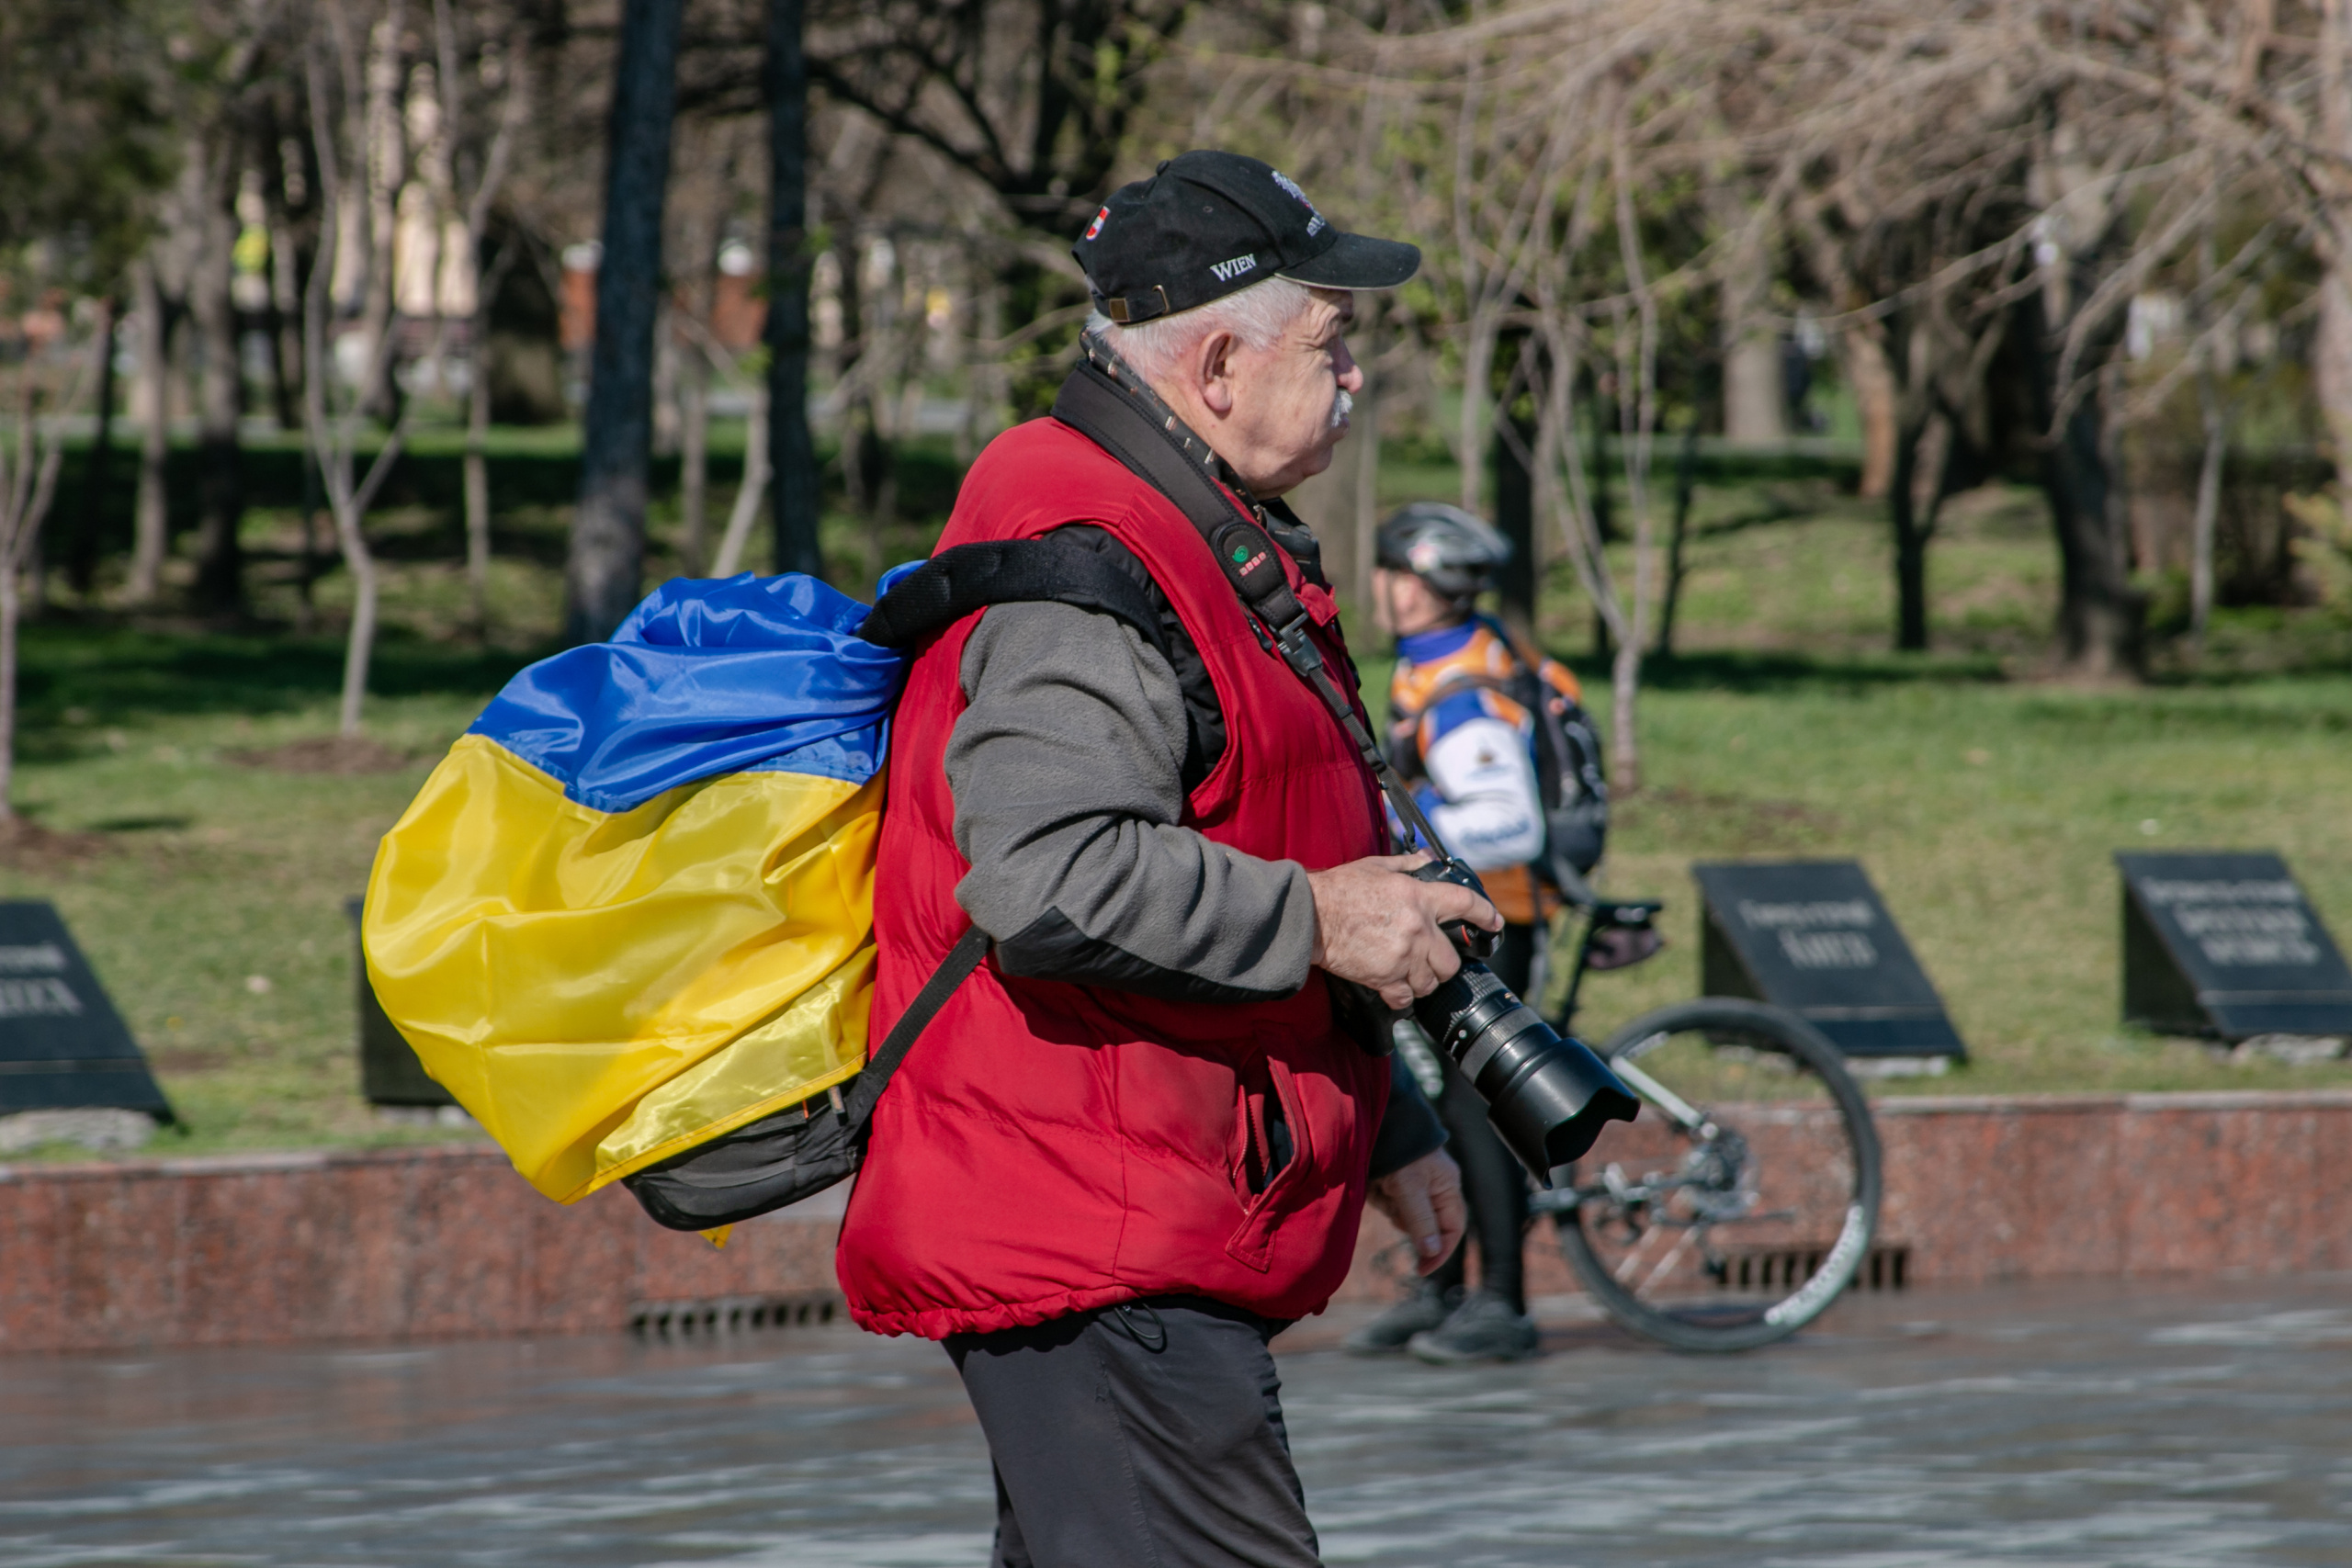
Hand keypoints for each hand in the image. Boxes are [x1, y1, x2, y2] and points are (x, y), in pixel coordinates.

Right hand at [1307, 852, 1502, 1009]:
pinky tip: (1395, 989)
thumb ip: (1407, 865)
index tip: (1494, 923)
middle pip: (1451, 960)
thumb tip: (1427, 858)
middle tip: (1431, 960)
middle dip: (1444, 963)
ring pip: (1431, 981)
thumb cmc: (1339, 889)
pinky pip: (1406, 997)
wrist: (1312, 915)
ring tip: (1410, 974)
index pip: (1465, 905)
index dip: (1486, 915)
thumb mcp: (1376, 866)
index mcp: (1419, 897)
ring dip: (1423, 980)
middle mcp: (1418, 928)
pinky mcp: (1385, 977)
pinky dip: (1402, 997)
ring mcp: (1403, 956)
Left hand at [1368, 1150, 1464, 1275]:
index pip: (1452, 1230)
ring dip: (1390, 1206)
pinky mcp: (1396, 1181)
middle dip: (1405, 1220)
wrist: (1378, 1120)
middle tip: (1392, 1199)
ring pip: (1403, 1215)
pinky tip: (1376, 1183)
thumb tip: (1432, 1252)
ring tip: (1382, 1185)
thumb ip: (1421, 1221)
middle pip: (1424, 1225)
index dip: (1439, 1252)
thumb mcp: (1410, 1188)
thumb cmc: (1400, 1150)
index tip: (1421, 1269)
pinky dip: (1380, 1197)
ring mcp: (1415, 1185)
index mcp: (1448, 1188)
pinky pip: (1389, 1202)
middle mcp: (1435, 1188)